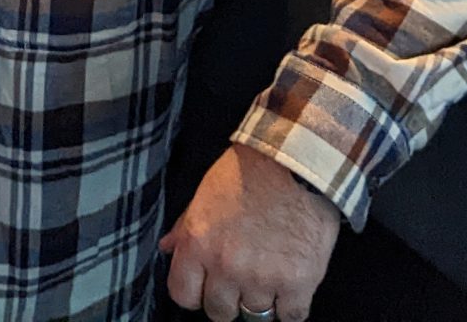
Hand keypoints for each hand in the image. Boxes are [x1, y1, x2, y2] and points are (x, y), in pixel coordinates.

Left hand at [160, 144, 340, 321]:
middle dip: (228, 298)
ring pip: (255, 316)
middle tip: (242, 278)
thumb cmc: (247, 172)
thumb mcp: (205, 194)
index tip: (207, 284)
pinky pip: (291, 317)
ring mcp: (263, 278)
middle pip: (219, 312)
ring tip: (269, 275)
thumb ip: (185, 227)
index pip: (183, 296)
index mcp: (198, 245)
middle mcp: (227, 267)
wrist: (296, 159)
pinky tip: (291, 287)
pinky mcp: (298, 283)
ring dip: (261, 299)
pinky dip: (291, 306)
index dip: (196, 292)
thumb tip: (167, 249)